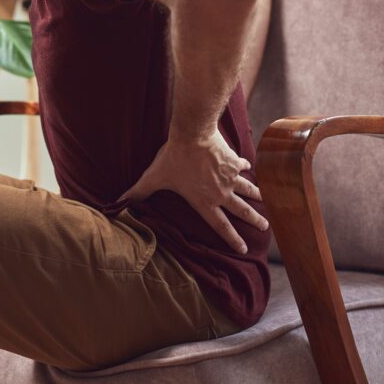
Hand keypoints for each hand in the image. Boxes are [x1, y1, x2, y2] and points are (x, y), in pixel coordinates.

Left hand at [117, 130, 268, 254]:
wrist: (193, 134)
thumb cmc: (173, 158)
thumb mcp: (153, 177)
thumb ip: (138, 192)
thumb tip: (117, 204)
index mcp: (205, 202)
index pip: (221, 226)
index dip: (232, 239)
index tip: (243, 249)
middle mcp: (221, 193)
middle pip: (241, 211)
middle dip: (254, 220)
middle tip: (265, 227)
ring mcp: (230, 177)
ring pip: (248, 189)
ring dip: (257, 195)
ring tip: (266, 200)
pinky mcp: (233, 160)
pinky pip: (242, 165)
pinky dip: (246, 167)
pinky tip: (249, 166)